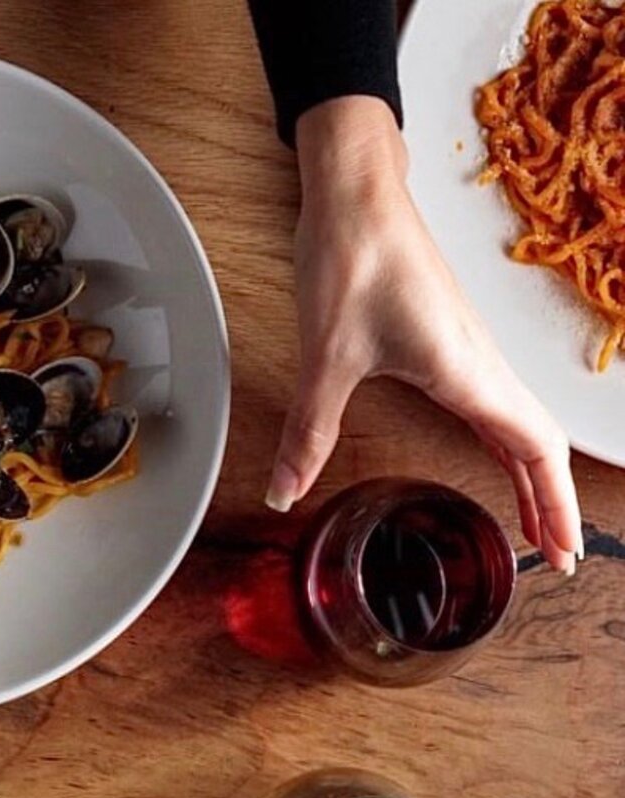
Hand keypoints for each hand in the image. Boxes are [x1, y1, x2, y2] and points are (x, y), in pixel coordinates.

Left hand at [273, 96, 582, 573]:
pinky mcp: (445, 336)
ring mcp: (466, 348)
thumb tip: (284, 492)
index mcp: (466, 372)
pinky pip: (491, 399)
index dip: (553, 505)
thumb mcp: (326, 357)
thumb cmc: (353, 259)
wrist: (356, 192)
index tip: (563, 553)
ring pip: (515, 421)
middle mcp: (478, 362)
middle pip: (533, 443)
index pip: (532, 450)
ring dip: (528, 471)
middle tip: (554, 554)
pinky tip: (487, 451)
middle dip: (548, 501)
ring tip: (529, 517)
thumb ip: (309, 431)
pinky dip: (502, 438)